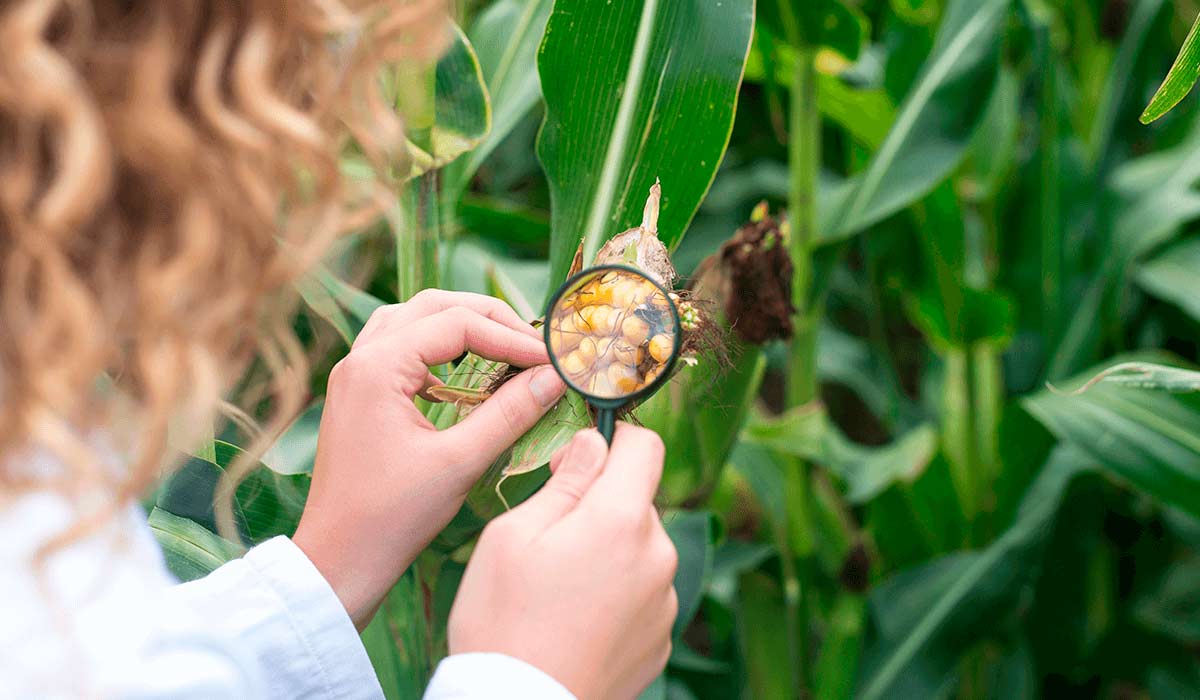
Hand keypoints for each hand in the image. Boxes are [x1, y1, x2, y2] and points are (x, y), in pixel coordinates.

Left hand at [293, 290, 566, 628]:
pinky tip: (467, 377)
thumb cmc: (392, 518)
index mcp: (377, 367)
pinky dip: (439, 350)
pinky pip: (401, 348)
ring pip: (414, 320)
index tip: (552, 360)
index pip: (458, 324)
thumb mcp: (460, 463)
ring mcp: (355, 375)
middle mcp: (361, 359)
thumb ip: (509, 414)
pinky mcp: (359, 395)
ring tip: (505, 349)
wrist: (337, 561)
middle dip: (489, 319)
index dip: (512, 337)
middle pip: (434, 307)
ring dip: (461, 327)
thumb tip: (554, 377)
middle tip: (534, 345)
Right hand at [448, 424, 677, 699]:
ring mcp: (664, 601)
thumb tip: (593, 443)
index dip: (612, 441)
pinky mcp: (661, 637)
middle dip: (601, 503)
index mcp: (621, 520)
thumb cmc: (503, 621)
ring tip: (560, 586)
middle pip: (639, 500)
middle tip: (550, 534)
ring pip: (641, 547)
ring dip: (610, 550)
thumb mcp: (514, 535)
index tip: (575, 461)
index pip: (647, 447)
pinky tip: (576, 617)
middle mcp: (657, 556)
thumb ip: (565, 481)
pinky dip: (617, 592)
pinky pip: (642, 592)